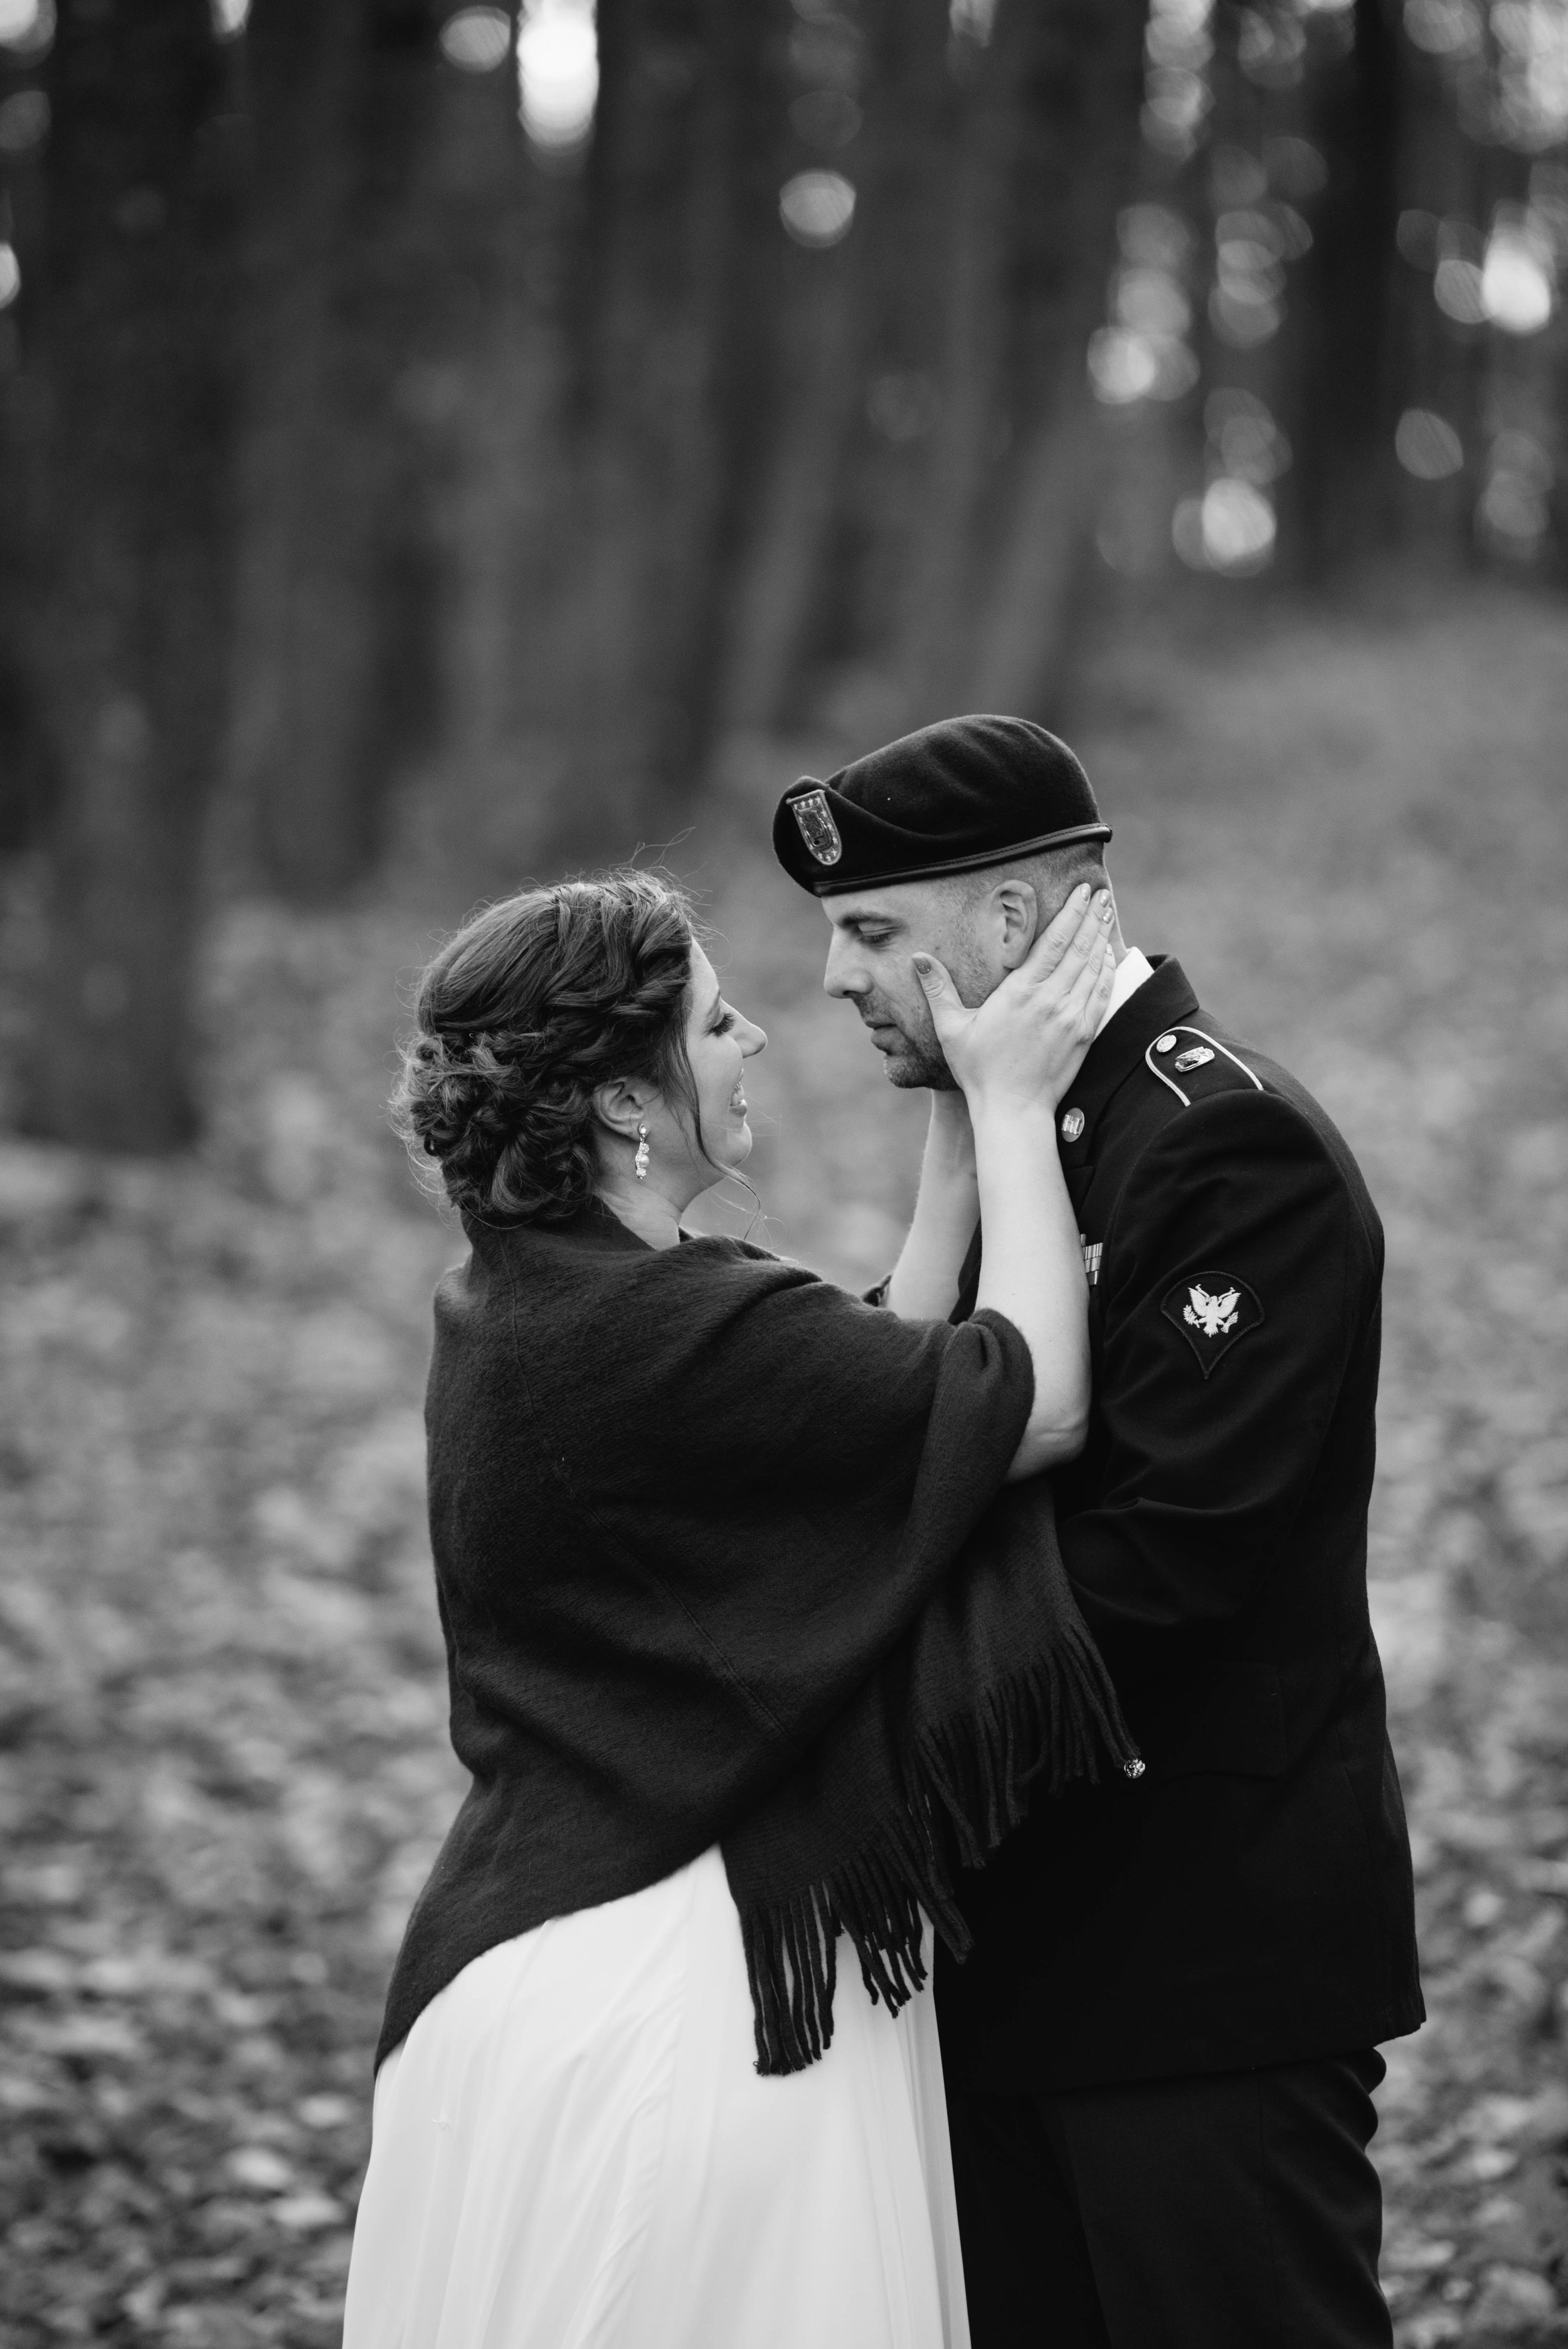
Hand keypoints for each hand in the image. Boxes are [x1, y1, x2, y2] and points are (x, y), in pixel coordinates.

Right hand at [913, 884, 1114, 1113]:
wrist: (1013, 1110)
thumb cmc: (979, 1070)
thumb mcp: (952, 1028)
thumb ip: (939, 989)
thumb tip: (918, 958)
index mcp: (1020, 992)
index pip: (1053, 941)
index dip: (1071, 912)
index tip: (1083, 892)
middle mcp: (1051, 1000)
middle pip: (1079, 947)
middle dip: (1092, 917)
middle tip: (1102, 894)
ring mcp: (1071, 1016)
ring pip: (1093, 966)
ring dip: (1102, 937)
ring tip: (1108, 914)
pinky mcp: (1084, 1034)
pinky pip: (1101, 993)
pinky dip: (1106, 970)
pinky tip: (1107, 955)